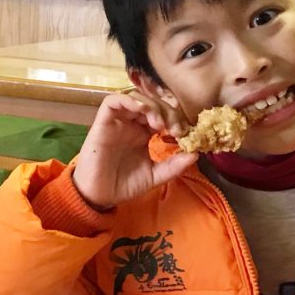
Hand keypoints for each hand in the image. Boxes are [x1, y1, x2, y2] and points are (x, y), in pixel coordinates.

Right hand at [71, 90, 197, 210]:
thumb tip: (196, 154)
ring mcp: (117, 122)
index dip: (176, 120)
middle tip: (175, 128)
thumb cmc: (123, 185)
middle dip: (168, 112)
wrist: (99, 196)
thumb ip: (174, 166)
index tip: (186, 134)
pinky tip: (141, 111)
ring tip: (159, 123)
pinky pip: (113, 101)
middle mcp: (131, 124)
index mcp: (144, 134)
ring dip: (151, 106)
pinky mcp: (103, 122)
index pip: (163, 116)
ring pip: (136, 98)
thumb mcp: (155, 176)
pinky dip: (128, 100)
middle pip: (153, 104)